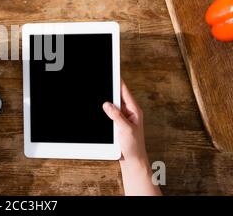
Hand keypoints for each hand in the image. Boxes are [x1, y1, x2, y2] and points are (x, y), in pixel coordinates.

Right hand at [102, 80, 160, 195]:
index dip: (118, 80)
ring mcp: (122, 117)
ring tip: (98, 94)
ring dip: (106, 100)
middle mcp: (129, 111)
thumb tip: (107, 104)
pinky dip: (104, 109)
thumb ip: (116, 115)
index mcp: (134, 110)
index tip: (112, 71)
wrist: (132, 160)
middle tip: (101, 79)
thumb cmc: (133, 146)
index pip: (124, 91)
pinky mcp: (117, 123)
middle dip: (109, 88)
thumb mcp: (125, 129)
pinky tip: (98, 109)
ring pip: (112, 104)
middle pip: (117, 95)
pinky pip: (109, 112)